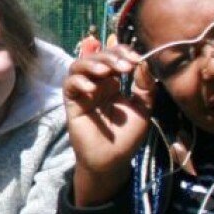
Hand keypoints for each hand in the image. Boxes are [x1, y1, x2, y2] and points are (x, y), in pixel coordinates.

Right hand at [63, 34, 155, 204]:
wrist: (112, 160)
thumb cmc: (127, 136)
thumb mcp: (144, 108)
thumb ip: (145, 86)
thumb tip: (143, 63)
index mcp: (113, 82)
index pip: (114, 56)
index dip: (123, 52)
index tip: (137, 59)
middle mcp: (96, 83)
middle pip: (97, 56)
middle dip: (111, 56)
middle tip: (125, 65)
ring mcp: (83, 92)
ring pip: (79, 65)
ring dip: (93, 64)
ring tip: (107, 71)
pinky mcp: (72, 102)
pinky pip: (69, 84)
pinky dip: (79, 82)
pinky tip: (92, 89)